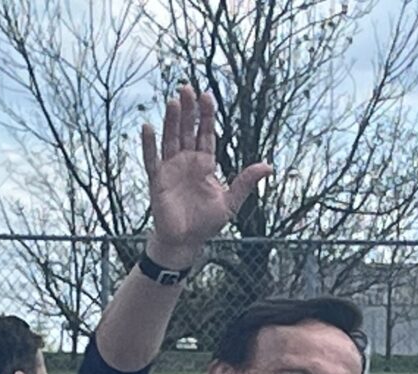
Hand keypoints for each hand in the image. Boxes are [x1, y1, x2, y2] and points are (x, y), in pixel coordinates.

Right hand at [141, 86, 270, 266]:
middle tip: (187, 88)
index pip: (206, 134)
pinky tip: (148, 126)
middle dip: (188, 110)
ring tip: (174, 101)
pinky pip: (151, 158)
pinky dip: (149, 144)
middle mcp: (187, 161)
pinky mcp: (157, 179)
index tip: (207, 96)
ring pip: (170, 138)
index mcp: (205, 164)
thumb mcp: (231, 202)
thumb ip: (245, 182)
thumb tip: (268, 166)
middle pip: (187, 130)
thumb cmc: (207, 223)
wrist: (185, 242)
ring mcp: (171, 168)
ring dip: (171, 120)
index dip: (206, 116)